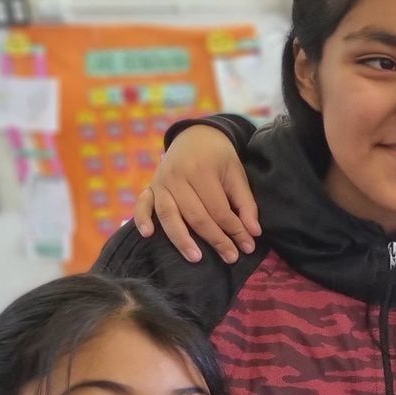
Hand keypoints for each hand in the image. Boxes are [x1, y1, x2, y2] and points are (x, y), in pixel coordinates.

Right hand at [133, 124, 260, 263]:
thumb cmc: (219, 158)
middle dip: (215, 239)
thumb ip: (246, 204)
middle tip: (230, 258)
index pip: (219, 209)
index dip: (234, 230)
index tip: (247, 247)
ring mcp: (160, 182)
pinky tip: (148, 235)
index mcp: (201, 171)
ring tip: (195, 258)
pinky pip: (142, 204)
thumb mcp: (237, 174)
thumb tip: (253, 233)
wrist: (195, 136)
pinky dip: (142, 219)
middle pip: (196, 216)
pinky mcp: (150, 186)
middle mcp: (177, 177)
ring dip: (181, 239)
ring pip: (169, 215)